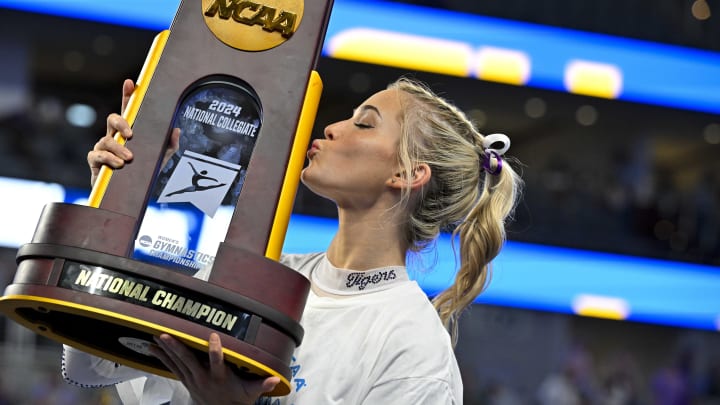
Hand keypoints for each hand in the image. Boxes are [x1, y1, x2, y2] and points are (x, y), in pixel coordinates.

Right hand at [87, 79, 179, 186]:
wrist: (129, 194)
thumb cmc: (142, 171)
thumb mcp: (161, 157)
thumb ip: (169, 144)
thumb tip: (176, 129)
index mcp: (129, 131)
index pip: (128, 110)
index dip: (128, 95)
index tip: (131, 83)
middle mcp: (114, 136)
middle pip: (112, 119)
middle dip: (120, 123)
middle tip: (130, 134)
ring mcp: (103, 148)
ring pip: (106, 140)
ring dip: (118, 148)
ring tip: (129, 159)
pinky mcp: (95, 161)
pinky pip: (97, 155)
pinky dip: (108, 159)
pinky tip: (118, 164)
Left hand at [152, 332, 279, 404]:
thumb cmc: (237, 398)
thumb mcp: (251, 393)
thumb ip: (262, 384)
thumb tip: (275, 378)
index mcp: (219, 377)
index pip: (217, 362)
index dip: (215, 350)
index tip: (214, 336)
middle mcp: (203, 378)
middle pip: (189, 361)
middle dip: (177, 348)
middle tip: (167, 334)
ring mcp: (192, 379)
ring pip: (177, 362)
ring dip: (166, 349)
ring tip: (156, 336)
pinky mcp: (186, 380)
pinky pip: (172, 367)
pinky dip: (162, 357)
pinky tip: (153, 348)